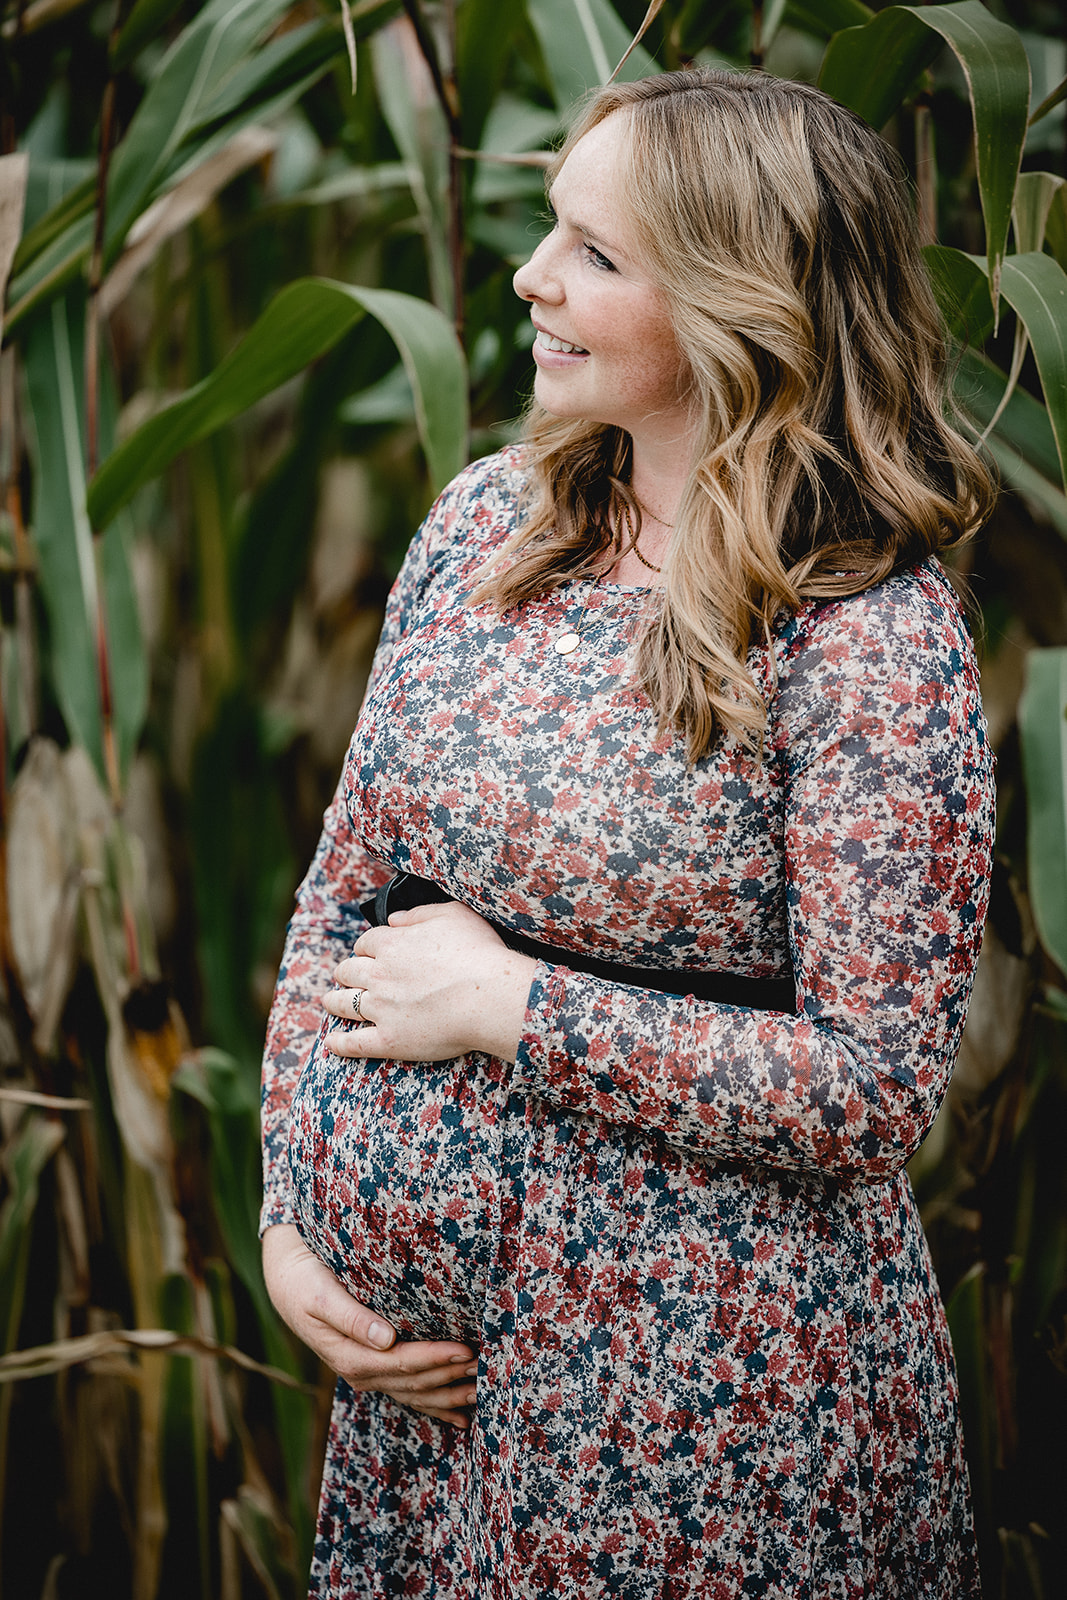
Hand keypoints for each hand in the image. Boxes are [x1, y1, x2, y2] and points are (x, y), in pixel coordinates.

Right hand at [262, 1224, 477, 1427]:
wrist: (287, 1284)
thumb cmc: (305, 1282)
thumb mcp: (322, 1295)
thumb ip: (352, 1317)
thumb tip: (386, 1339)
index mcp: (350, 1356)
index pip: (401, 1363)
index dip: (434, 1359)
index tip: (465, 1350)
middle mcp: (361, 1372)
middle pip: (413, 1382)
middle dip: (450, 1377)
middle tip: (487, 1368)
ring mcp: (368, 1374)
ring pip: (414, 1393)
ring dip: (449, 1394)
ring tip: (482, 1393)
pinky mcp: (374, 1369)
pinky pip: (408, 1392)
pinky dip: (435, 1404)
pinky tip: (459, 1416)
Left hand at [322, 901, 534, 1063]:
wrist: (489, 996)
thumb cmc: (478, 953)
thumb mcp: (453, 915)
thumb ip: (419, 914)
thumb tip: (394, 919)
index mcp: (391, 944)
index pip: (365, 943)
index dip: (365, 948)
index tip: (367, 952)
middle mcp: (379, 975)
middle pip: (349, 971)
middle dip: (344, 972)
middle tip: (343, 976)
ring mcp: (381, 1009)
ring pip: (346, 1004)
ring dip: (333, 1001)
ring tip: (329, 1002)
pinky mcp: (389, 1040)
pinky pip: (355, 1043)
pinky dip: (340, 1043)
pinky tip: (331, 1042)